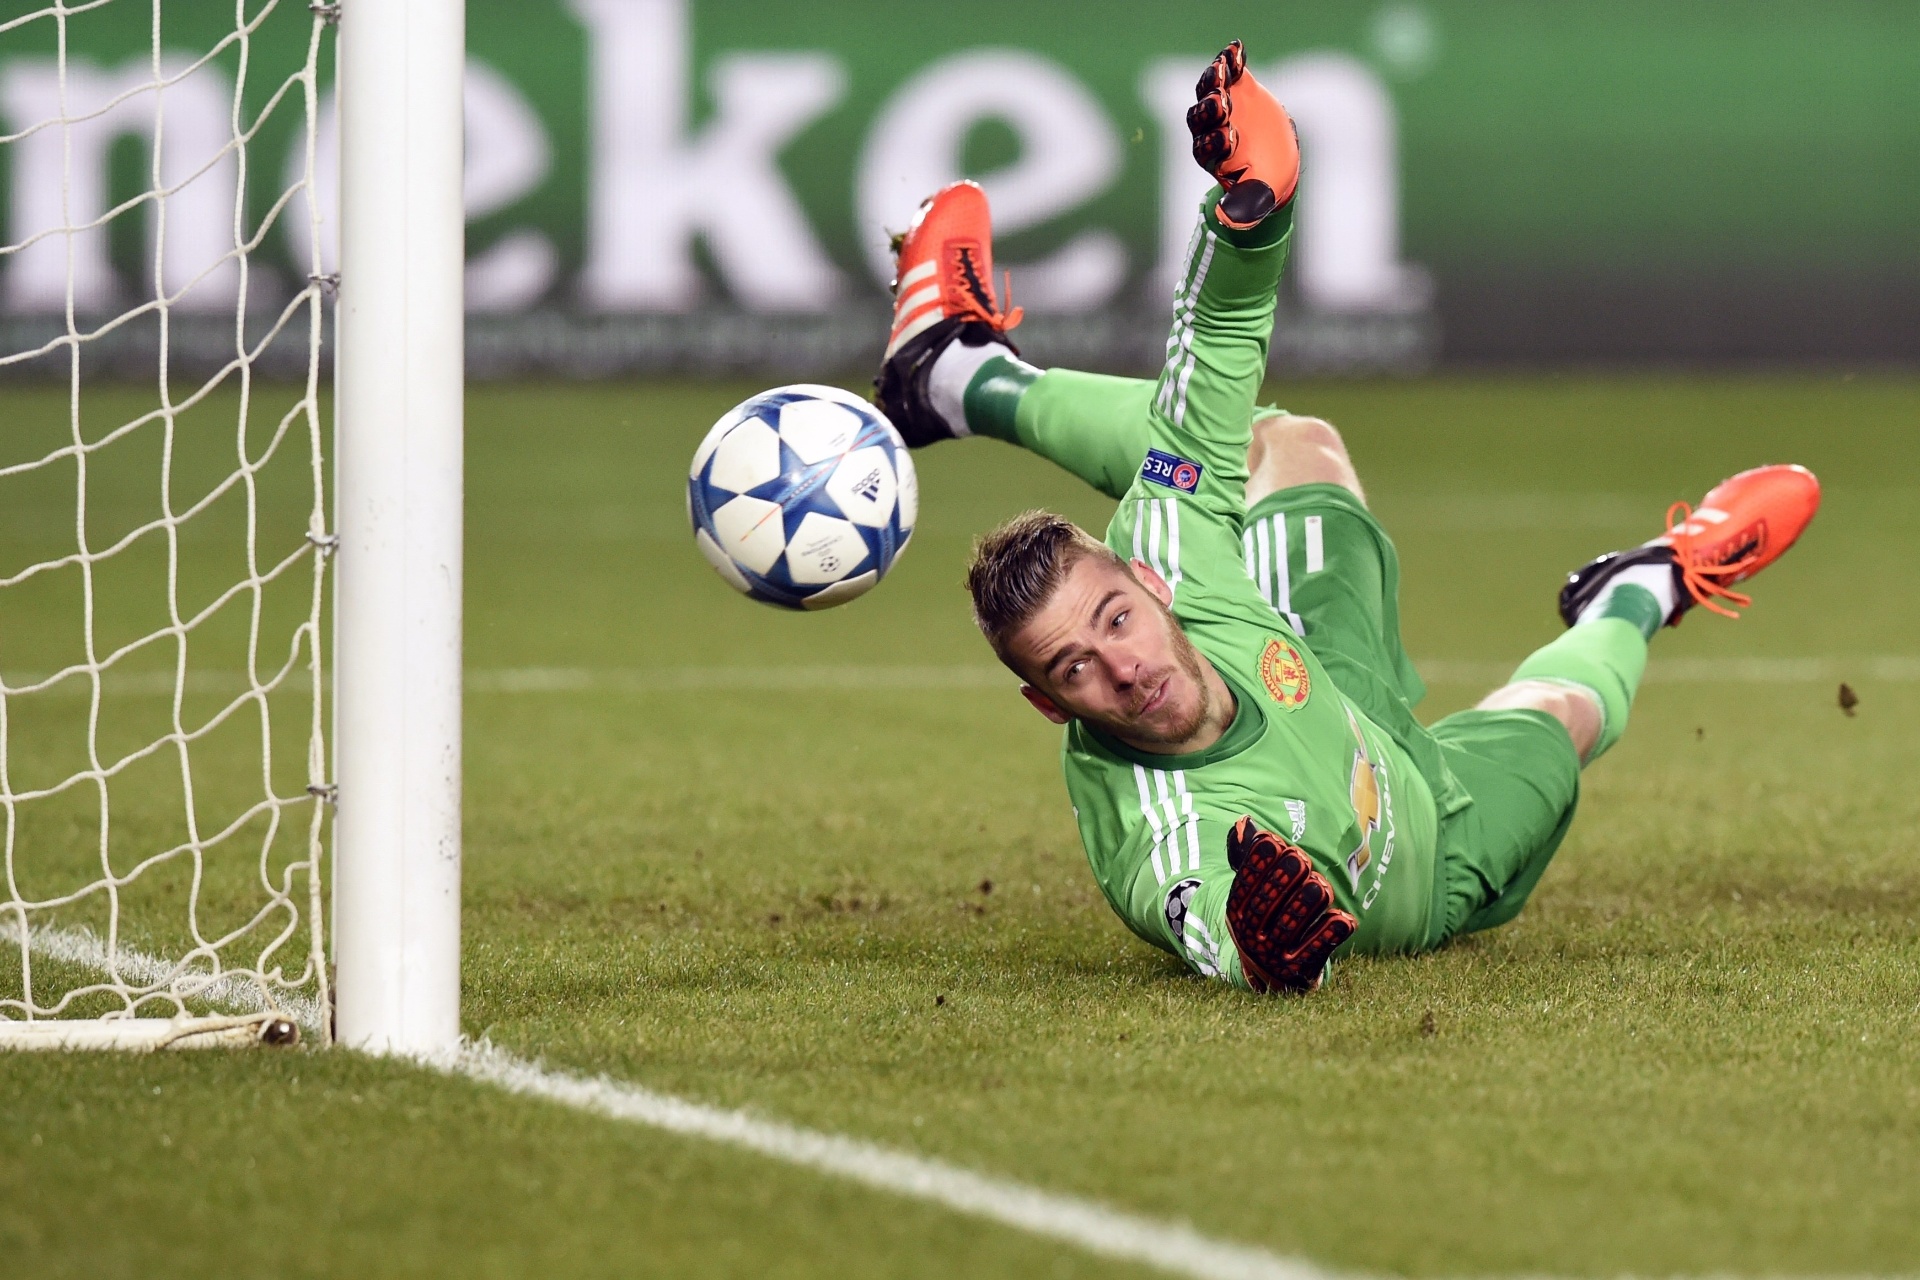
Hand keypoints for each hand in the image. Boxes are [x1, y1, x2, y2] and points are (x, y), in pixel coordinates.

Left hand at [1186, 40, 1300, 229]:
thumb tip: (1228, 219)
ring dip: (1213, 80)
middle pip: (1200, 120)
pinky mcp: (1236, 88)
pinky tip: (1237, 50)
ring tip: (1224, 69)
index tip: (1230, 137)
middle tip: (1223, 103)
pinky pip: (1227, 72)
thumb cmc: (1263, 184)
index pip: (1205, 150)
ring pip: (1207, 92)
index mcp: (1213, 160)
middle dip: (1210, 111)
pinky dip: (1229, 61)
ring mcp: (1221, 108)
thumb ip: (1243, 208)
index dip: (1215, 143)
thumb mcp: (1257, 199)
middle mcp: (1210, 132)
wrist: (1277, 160)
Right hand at [1224, 816, 1354, 992]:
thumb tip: (1245, 822)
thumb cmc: (1267, 918)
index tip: (1272, 840)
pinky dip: (1329, 936)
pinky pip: (1315, 952)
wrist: (1273, 974)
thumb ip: (1250, 857)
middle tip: (1301, 858)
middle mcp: (1251, 937)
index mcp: (1237, 913)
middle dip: (1281, 881)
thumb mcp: (1253, 891)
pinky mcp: (1300, 971)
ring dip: (1305, 905)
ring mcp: (1275, 957)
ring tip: (1321, 884)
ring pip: (1289, 929)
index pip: (1243, 887)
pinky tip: (1345, 918)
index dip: (1256, 864)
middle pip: (1264, 907)